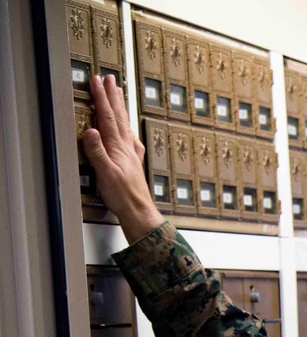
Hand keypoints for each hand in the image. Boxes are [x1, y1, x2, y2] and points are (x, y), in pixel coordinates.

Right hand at [81, 74, 164, 242]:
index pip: (108, 116)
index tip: (96, 80)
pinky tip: (130, 130)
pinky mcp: (134, 162)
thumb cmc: (122, 196)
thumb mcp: (105, 174)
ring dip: (121, 107)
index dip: (102, 97)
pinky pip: (130, 138)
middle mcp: (126, 147)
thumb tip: (90, 130)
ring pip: (125, 124)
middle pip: (119, 116)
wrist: (139, 211)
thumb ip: (97, 152)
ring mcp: (132, 154)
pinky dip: (128, 127)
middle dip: (113, 96)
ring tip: (118, 93)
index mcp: (117, 147)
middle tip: (109, 78)